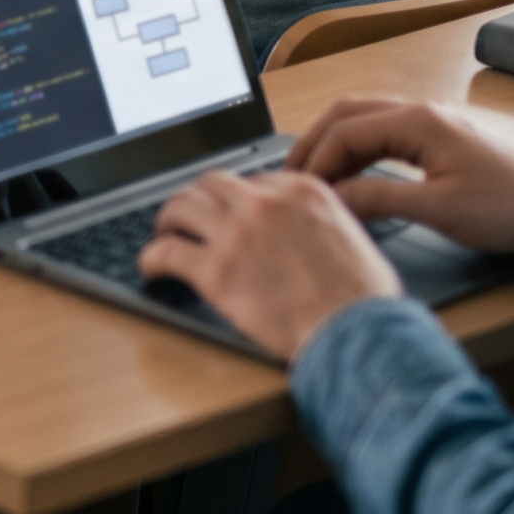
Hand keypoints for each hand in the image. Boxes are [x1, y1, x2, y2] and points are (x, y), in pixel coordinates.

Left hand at [137, 171, 399, 359]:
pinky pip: (166, 252)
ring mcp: (235, 234)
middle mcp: (263, 203)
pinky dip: (152, 258)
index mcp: (300, 191)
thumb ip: (316, 219)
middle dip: (198, 199)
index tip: (229, 214)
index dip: (237, 199)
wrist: (356, 332)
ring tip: (164, 234)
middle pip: (211, 184)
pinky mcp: (215, 270)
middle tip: (189, 217)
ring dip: (168, 220)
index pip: (252, 180)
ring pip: (181, 207)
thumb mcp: (349, 235)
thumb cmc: (362, 297)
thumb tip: (296, 227)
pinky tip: (151, 267)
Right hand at [287, 97, 513, 257]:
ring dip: (335, 144)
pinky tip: (354, 174)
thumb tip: (332, 199)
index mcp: (419, 122)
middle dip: (314, 143)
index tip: (298, 192)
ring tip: (316, 177)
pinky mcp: (444, 138)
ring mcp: (434, 122)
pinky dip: (359, 149)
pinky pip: (385, 132)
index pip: (344, 132)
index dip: (314, 162)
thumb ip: (379, 200)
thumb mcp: (439, 209)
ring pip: (365, 119)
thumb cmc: (511, 209)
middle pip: (347, 113)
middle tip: (291, 178)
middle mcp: (423, 112)